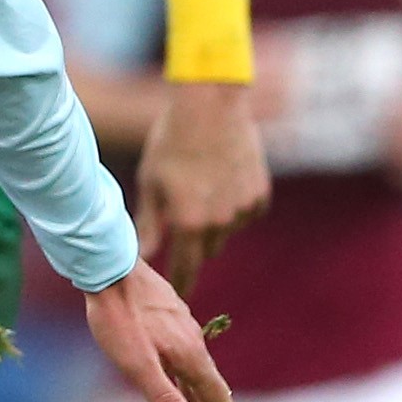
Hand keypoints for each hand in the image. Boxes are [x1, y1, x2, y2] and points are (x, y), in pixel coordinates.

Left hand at [84, 262, 240, 401]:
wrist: (109, 267)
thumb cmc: (119, 318)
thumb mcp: (138, 366)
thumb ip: (164, 399)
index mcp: (188, 354)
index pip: (214, 393)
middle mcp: (190, 338)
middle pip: (207, 378)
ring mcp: (179, 323)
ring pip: (192, 362)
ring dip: (195, 385)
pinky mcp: (165, 312)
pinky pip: (179, 347)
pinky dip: (181, 366)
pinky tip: (169, 364)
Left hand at [136, 79, 270, 291]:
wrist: (211, 105)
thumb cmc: (171, 141)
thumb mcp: (151, 182)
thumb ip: (149, 225)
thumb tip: (141, 257)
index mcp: (189, 223)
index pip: (186, 268)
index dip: (181, 282)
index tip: (178, 296)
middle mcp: (220, 223)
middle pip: (207, 249)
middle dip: (196, 239)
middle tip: (185, 208)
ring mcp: (244, 209)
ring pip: (227, 229)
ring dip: (216, 218)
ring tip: (203, 182)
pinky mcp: (260, 194)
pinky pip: (246, 211)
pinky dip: (236, 203)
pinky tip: (224, 175)